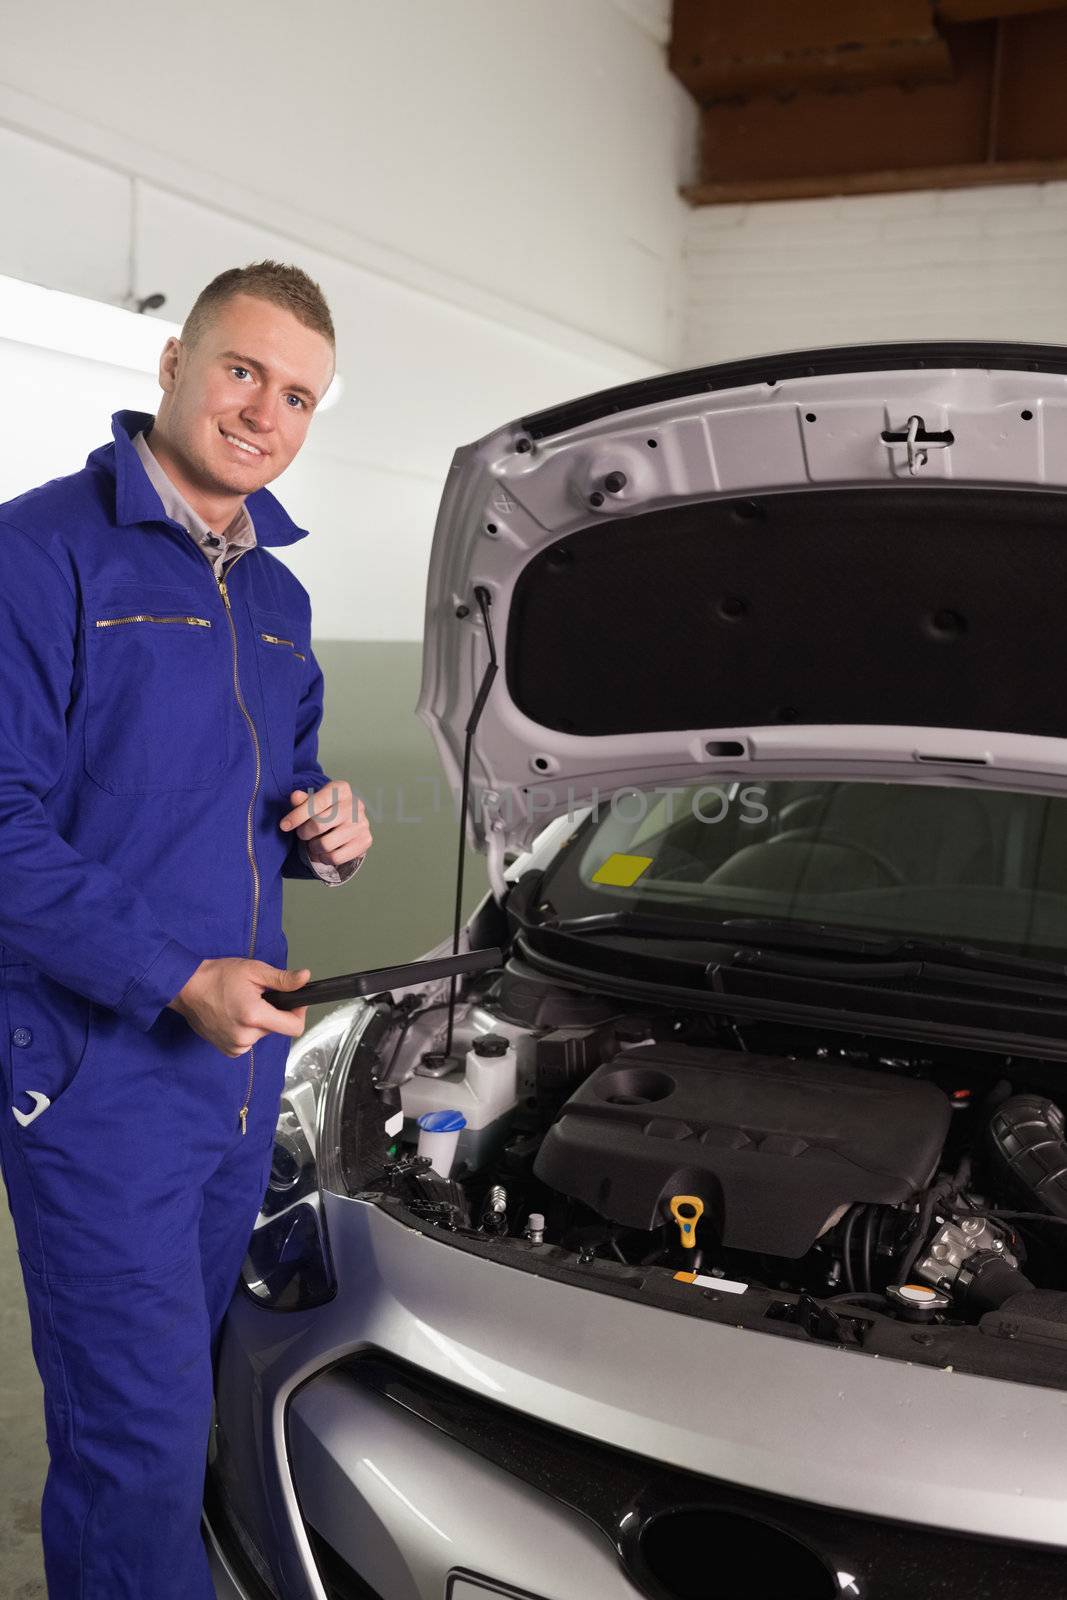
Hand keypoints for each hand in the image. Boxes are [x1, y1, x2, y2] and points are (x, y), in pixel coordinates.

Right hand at [167, 958, 310, 1056]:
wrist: (187, 988)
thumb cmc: (218, 976)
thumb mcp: (254, 970)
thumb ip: (282, 979)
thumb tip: (305, 978)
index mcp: (254, 1017)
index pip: (294, 1028)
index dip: (298, 1013)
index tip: (293, 1001)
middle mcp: (245, 1037)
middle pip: (277, 1028)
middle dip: (273, 1012)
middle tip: (257, 996)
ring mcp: (235, 1047)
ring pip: (262, 1035)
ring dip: (259, 1022)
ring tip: (241, 1005)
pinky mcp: (228, 1050)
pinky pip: (249, 1042)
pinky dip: (247, 1030)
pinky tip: (234, 1016)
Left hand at [280, 779, 371, 868]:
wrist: (351, 822)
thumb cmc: (328, 810)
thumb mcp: (315, 802)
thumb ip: (303, 801)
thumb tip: (295, 796)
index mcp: (342, 789)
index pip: (316, 803)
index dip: (297, 816)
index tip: (284, 826)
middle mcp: (355, 804)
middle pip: (318, 825)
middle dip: (304, 833)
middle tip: (303, 834)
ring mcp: (362, 823)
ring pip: (325, 844)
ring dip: (313, 847)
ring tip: (314, 843)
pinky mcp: (365, 841)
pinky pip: (335, 858)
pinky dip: (324, 858)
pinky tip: (324, 852)